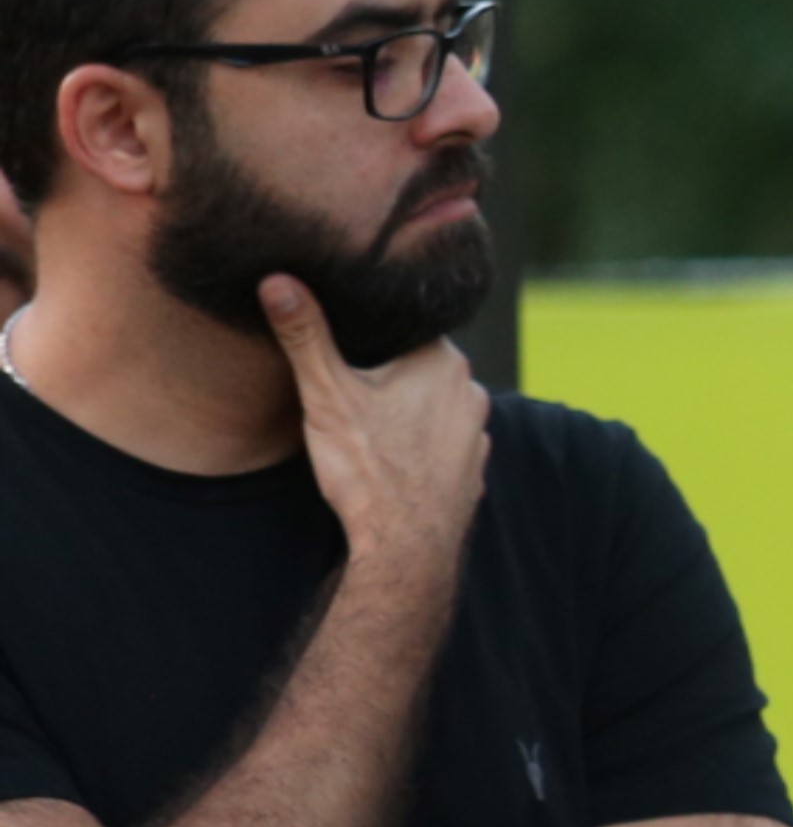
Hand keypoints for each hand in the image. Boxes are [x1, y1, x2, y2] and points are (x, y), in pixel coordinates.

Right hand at [265, 277, 483, 570]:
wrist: (405, 546)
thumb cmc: (367, 468)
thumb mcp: (326, 393)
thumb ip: (305, 335)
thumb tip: (279, 280)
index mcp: (442, 361)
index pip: (405, 323)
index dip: (370, 327)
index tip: (342, 335)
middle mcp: (472, 391)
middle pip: (418, 362)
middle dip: (383, 368)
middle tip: (346, 379)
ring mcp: (478, 432)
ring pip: (431, 402)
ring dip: (402, 405)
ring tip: (366, 417)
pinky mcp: (472, 466)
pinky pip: (440, 439)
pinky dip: (417, 439)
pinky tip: (390, 449)